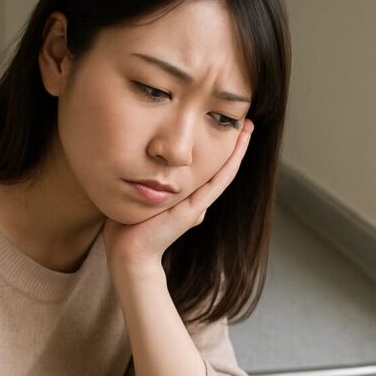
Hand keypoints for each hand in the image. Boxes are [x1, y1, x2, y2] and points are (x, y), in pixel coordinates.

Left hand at [103, 118, 254, 270]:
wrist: (129, 254)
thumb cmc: (127, 227)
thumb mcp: (140, 198)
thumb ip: (148, 188)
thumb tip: (147, 174)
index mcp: (183, 197)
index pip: (205, 168)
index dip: (217, 148)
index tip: (226, 126)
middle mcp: (194, 200)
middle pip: (219, 167)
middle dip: (233, 144)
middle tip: (246, 122)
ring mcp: (196, 205)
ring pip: (223, 172)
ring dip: (238, 150)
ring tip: (247, 128)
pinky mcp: (194, 209)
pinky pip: (217, 182)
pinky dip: (230, 164)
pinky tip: (238, 146)